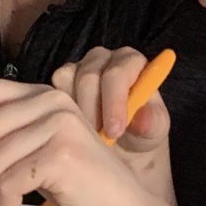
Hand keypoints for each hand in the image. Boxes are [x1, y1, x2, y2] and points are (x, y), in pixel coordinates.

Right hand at [52, 47, 174, 205]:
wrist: (120, 147)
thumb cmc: (140, 134)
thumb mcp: (154, 131)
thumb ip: (152, 122)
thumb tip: (141, 120)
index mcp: (131, 62)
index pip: (118, 73)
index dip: (114, 102)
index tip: (114, 131)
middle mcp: (104, 58)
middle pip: (88, 77)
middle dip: (93, 112)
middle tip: (99, 141)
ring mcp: (79, 67)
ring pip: (67, 82)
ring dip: (75, 114)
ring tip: (87, 137)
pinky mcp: (60, 80)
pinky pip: (51, 89)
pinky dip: (59, 110)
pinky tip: (71, 129)